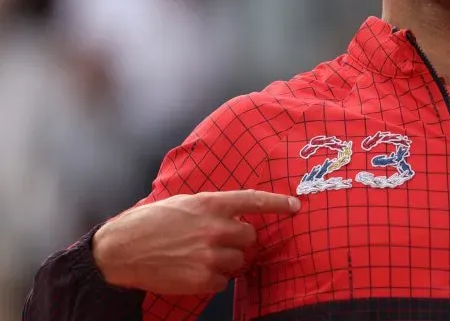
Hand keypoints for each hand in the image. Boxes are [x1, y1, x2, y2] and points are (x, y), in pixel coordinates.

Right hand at [93, 190, 300, 293]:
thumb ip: (213, 207)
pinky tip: (191, 271)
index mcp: (210, 203)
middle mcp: (214, 228)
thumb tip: (238, 214)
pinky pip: (224, 281)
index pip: (253, 200)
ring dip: (225, 261)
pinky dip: (212, 279)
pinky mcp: (202, 279)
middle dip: (238, 240)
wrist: (121, 249)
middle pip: (249, 236)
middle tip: (215, 241)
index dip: (278, 203)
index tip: (296, 206)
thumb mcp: (185, 203)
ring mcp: (209, 254)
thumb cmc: (151, 222)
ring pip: (238, 260)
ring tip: (198, 256)